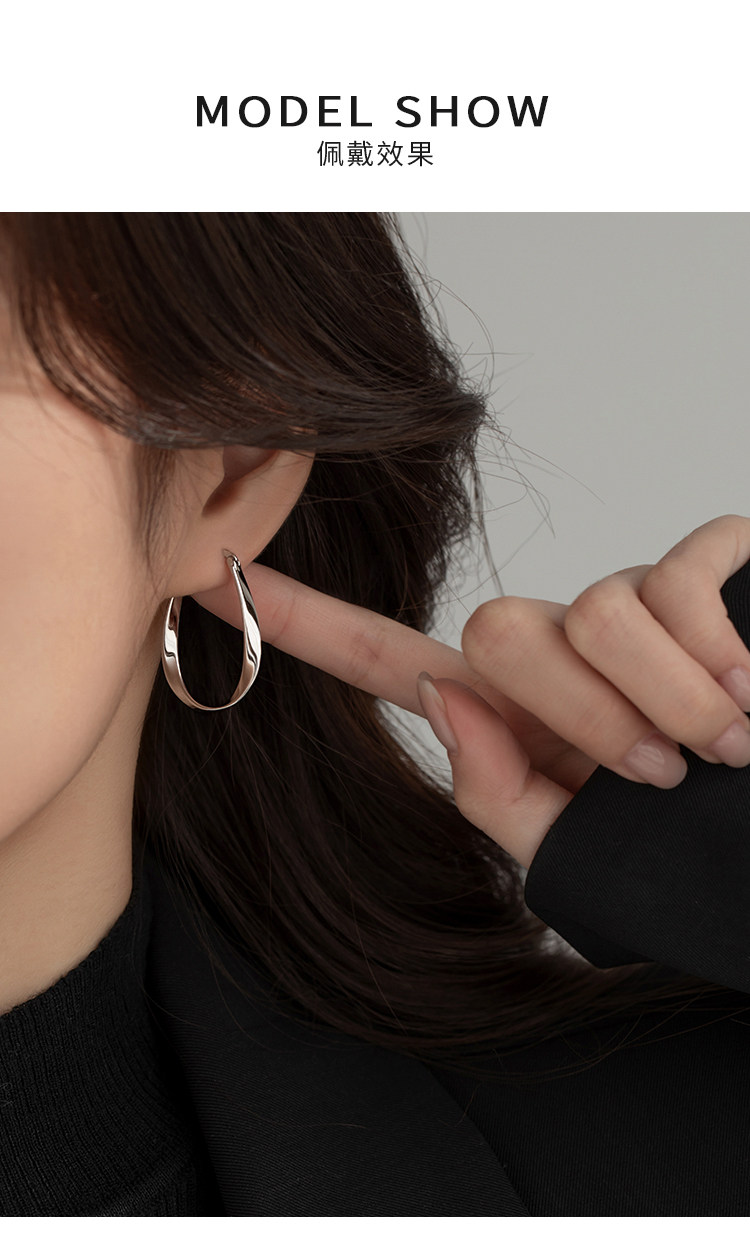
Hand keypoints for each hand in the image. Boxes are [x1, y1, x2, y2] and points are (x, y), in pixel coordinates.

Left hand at [191, 514, 749, 870]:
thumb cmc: (702, 851)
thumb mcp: (588, 855)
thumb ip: (501, 796)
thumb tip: (443, 695)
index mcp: (521, 717)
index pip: (392, 659)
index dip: (308, 624)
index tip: (217, 577)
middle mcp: (565, 646)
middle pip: (499, 628)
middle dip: (582, 712)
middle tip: (656, 769)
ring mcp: (633, 600)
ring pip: (594, 608)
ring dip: (670, 701)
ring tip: (727, 745)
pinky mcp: (706, 563)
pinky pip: (675, 580)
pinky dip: (718, 656)